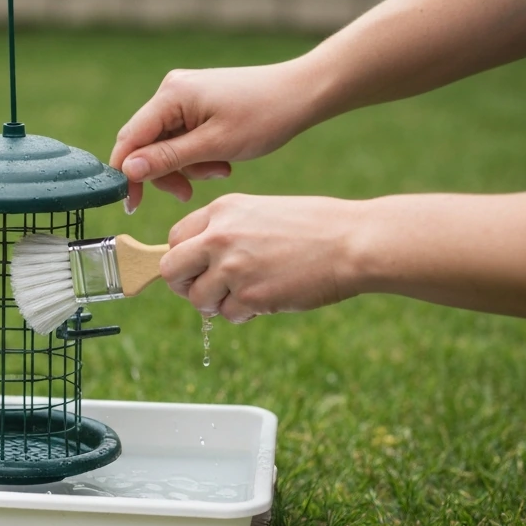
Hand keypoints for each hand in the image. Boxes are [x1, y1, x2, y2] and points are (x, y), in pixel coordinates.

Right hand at [109, 60, 323, 210]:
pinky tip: (222, 160)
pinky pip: (181, 137)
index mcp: (171, 95)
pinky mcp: (196, 103)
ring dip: (187, 167)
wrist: (302, 94)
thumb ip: (167, 159)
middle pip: (145, 144)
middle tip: (189, 194)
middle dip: (166, 173)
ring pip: (164, 144)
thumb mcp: (214, 145)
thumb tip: (127, 170)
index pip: (130, 139)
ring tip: (220, 172)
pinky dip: (197, 155)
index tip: (133, 205)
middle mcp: (171, 91)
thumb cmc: (265, 116)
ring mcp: (184, 95)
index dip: (127, 174)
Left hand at [160, 194, 363, 322]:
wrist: (354, 243)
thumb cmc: (315, 227)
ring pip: (198, 299)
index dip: (183, 258)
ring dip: (216, 304)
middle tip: (205, 290)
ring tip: (244, 295)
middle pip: (171, 269)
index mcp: (222, 210)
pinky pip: (228, 315)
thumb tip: (197, 259)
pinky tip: (266, 300)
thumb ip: (226, 231)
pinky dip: (243, 314)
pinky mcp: (251, 296)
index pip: (175, 238)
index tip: (196, 268)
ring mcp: (233, 268)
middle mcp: (220, 237)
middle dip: (184, 285)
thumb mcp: (261, 212)